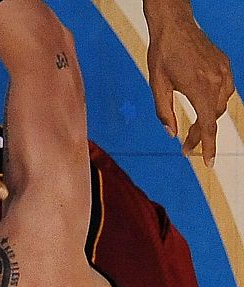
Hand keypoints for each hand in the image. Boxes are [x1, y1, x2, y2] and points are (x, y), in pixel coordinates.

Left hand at [147, 13, 234, 165]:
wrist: (175, 26)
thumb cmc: (161, 56)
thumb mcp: (157, 86)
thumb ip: (164, 112)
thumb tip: (172, 134)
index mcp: (198, 88)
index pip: (208, 125)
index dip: (208, 145)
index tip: (208, 163)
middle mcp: (216, 81)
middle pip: (214, 117)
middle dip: (202, 134)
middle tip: (187, 145)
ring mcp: (223, 72)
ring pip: (221, 105)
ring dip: (210, 118)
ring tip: (195, 128)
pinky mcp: (225, 65)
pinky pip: (225, 90)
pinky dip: (216, 101)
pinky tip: (204, 104)